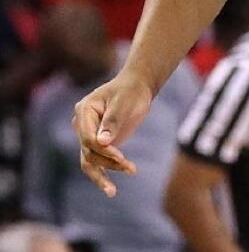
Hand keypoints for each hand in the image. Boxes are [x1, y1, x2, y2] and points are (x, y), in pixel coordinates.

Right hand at [72, 72, 153, 196]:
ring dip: (105, 173)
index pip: (87, 137)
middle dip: (107, 162)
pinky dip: (103, 175)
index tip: (120, 157)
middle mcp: (81, 125)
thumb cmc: (130, 91)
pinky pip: (97, 162)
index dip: (103, 149)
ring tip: (116, 188)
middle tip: (130, 168)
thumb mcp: (124, 102)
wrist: (136, 88)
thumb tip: (102, 143)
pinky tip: (110, 190)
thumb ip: (113, 120)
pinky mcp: (98, 145)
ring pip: (90, 161)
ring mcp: (88, 136)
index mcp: (84, 111)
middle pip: (88, 151)